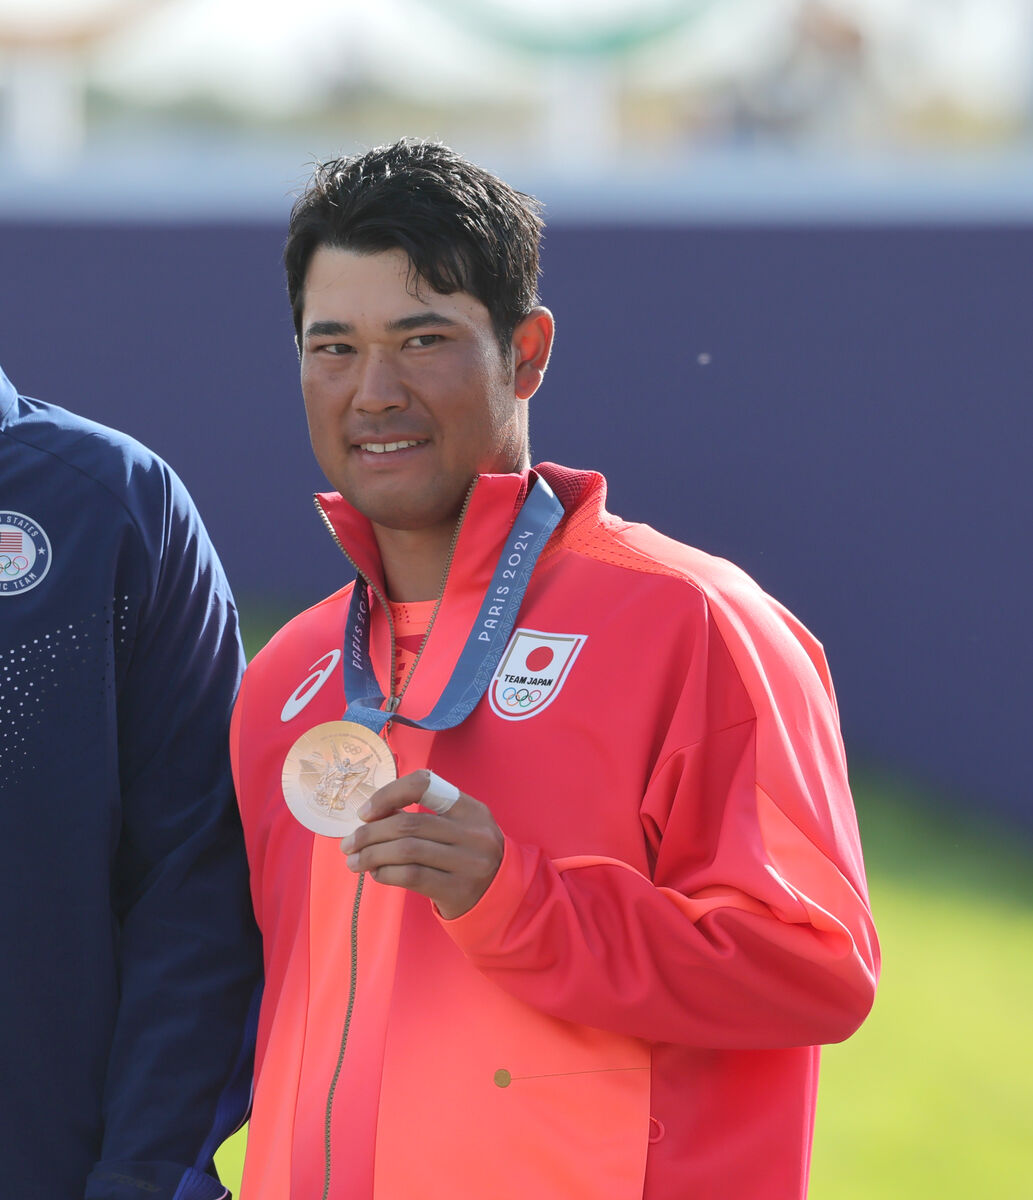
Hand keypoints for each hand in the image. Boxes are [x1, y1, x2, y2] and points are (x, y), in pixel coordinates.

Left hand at [339, 770, 503, 919]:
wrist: (501, 896)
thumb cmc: (467, 855)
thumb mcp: (458, 827)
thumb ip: (424, 816)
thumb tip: (371, 816)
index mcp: (470, 808)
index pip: (424, 784)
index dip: (389, 794)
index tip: (366, 812)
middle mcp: (473, 832)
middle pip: (408, 824)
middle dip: (369, 833)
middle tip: (348, 843)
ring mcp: (468, 862)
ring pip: (406, 851)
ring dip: (371, 855)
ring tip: (354, 861)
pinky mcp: (458, 890)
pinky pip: (411, 876)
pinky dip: (386, 873)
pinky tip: (376, 874)